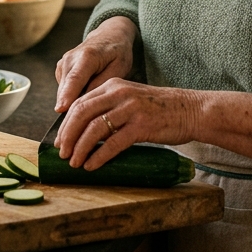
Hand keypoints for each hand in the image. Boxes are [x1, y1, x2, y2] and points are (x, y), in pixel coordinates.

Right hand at [54, 16, 136, 112]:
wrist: (108, 37)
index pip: (75, 78)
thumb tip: (87, 100)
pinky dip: (72, 98)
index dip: (67, 94)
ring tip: (85, 117)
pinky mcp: (60, 70)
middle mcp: (70, 58)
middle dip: (67, 110)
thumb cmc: (117, 53)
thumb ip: (103, 83)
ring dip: (70, 106)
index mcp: (88, 56)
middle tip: (72, 133)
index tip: (60, 109)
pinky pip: (64, 91)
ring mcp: (62, 63)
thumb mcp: (120, 67)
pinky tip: (86, 99)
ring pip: (63, 92)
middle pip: (65, 88)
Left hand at [55, 78, 200, 169]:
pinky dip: (99, 156)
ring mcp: (130, 108)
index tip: (60, 141)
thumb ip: (110, 108)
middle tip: (62, 153)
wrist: (191, 110)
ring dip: (80, 148)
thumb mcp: (130, 100)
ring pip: (94, 128)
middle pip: (82, 113)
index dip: (66, 123)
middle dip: (68, 135)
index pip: (80, 102)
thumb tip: (84, 131)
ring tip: (74, 162)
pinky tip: (92, 165)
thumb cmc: (160, 109)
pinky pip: (113, 143)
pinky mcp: (141, 125)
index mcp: (113, 85)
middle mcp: (119, 93)